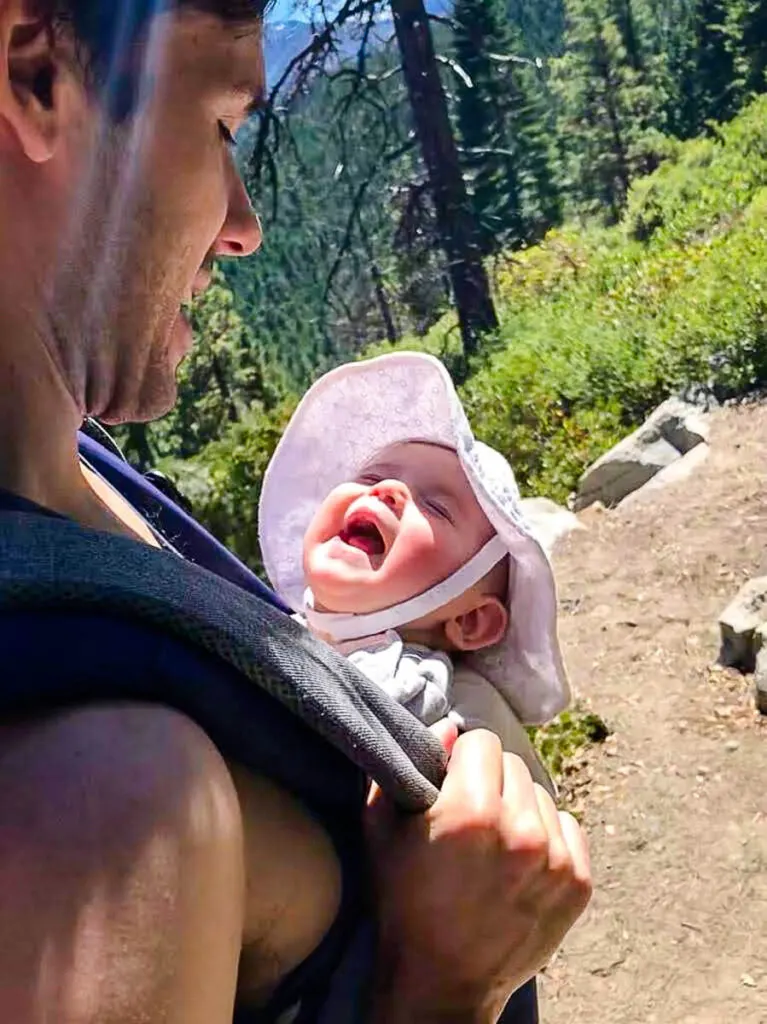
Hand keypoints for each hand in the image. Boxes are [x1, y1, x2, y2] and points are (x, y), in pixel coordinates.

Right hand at [366, 723, 591, 1021]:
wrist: (440, 985)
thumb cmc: (402, 903)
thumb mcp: (380, 828)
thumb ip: (405, 767)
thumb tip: (449, 730)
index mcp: (470, 812)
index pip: (481, 741)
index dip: (460, 761)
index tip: (449, 785)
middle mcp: (519, 830)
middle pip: (512, 764)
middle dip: (489, 781)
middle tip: (470, 816)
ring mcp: (555, 859)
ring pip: (539, 794)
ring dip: (517, 807)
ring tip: (493, 844)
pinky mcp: (578, 882)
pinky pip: (567, 826)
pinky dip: (546, 835)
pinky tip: (518, 862)